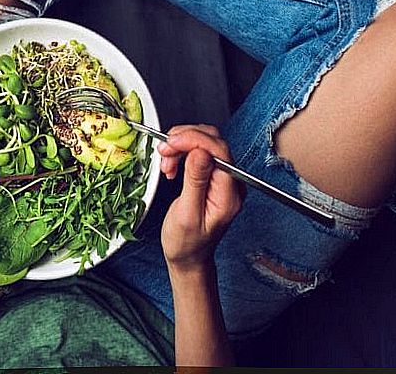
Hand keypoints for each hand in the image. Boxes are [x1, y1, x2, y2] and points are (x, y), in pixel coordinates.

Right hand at [158, 125, 242, 272]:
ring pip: (205, 143)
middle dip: (185, 140)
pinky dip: (182, 151)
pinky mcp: (212, 176)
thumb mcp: (187, 214)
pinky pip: (199, 152)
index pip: (219, 151)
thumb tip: (201, 152)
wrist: (188, 256)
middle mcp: (231, 183)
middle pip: (213, 142)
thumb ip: (196, 181)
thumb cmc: (186, 243)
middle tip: (164, 150)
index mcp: (228, 194)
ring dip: (181, 145)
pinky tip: (172, 164)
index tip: (171, 143)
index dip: (193, 140)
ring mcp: (222, 178)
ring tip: (166, 162)